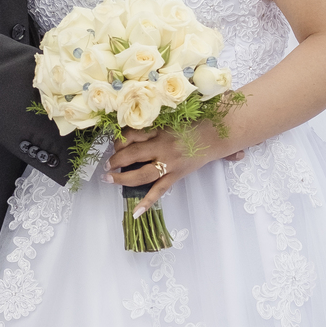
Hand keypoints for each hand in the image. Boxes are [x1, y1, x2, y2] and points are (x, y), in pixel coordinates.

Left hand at [103, 125, 243, 214]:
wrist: (218, 133)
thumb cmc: (196, 121)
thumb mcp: (172, 114)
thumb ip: (154, 118)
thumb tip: (132, 119)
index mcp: (159, 128)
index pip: (130, 134)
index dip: (118, 140)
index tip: (113, 144)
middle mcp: (162, 145)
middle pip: (131, 154)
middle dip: (115, 160)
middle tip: (106, 164)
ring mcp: (169, 162)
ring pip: (141, 174)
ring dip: (122, 178)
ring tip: (109, 178)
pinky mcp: (177, 175)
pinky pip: (159, 190)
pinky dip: (147, 202)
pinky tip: (136, 212)